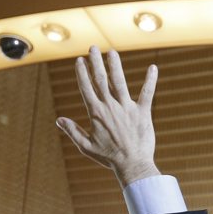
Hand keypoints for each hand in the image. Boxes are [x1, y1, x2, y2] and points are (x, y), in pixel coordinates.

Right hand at [56, 46, 159, 185]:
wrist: (132, 165)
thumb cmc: (109, 158)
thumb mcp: (87, 146)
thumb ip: (73, 131)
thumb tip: (58, 120)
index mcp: (96, 113)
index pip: (87, 88)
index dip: (82, 73)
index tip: (79, 60)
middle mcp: (111, 107)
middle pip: (101, 80)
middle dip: (96, 62)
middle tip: (92, 48)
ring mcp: (128, 108)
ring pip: (120, 82)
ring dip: (115, 65)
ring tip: (111, 52)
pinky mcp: (143, 113)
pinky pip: (147, 93)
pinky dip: (150, 80)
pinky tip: (153, 68)